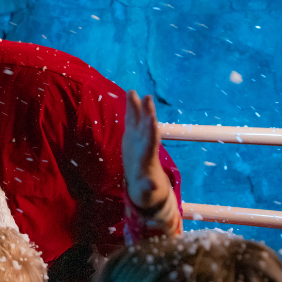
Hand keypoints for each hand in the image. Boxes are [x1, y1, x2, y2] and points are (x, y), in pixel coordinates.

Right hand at [122, 90, 170, 209]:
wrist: (142, 183)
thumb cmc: (146, 188)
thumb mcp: (146, 189)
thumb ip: (147, 185)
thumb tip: (152, 186)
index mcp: (148, 157)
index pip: (151, 141)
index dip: (150, 131)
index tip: (151, 119)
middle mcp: (144, 145)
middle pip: (146, 127)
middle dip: (147, 114)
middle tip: (147, 98)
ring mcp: (138, 139)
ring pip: (137, 121)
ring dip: (137, 107)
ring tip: (132, 91)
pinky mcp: (131, 137)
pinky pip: (130, 120)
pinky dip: (130, 109)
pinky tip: (130, 94)